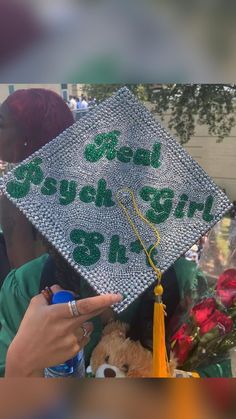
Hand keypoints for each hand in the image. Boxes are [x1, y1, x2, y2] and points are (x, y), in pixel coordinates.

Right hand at [5, 285, 121, 376]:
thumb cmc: (29, 329)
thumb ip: (50, 295)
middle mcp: (67, 326)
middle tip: (114, 299)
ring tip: (70, 324)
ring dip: (85, 322)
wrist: (25, 357)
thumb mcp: (36, 306)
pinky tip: (68, 336)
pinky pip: (84, 338)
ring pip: (88, 326)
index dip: (101, 300)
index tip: (116, 296)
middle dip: (105, 306)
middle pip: (92, 314)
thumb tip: (64, 291)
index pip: (84, 305)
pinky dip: (80, 334)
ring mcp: (72, 340)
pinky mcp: (74, 351)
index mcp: (57, 313)